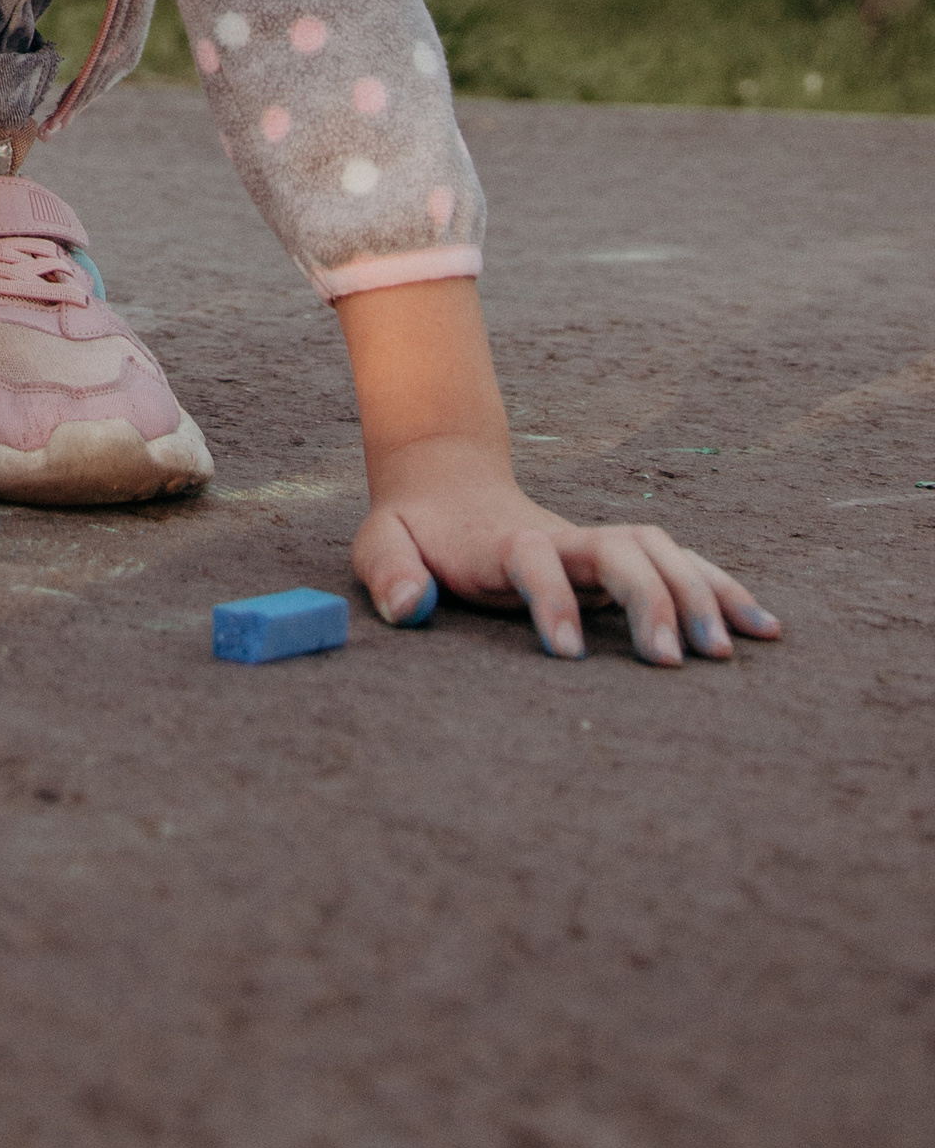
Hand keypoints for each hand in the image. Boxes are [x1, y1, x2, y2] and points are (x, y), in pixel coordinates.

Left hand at [354, 430, 779, 662]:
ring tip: (729, 652)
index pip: (534, 560)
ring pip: (661, 551)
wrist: (449, 484)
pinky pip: (683, 564)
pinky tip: (766, 627)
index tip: (565, 654)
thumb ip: (388, 571)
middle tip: (668, 663)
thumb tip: (410, 606)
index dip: (549, 600)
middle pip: (618, 549)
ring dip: (698, 594)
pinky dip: (724, 590)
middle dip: (647, 600)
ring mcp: (597, 542)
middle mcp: (561, 535)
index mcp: (504, 539)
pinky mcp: (622, 556)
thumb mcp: (381, 542)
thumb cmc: (416, 529)